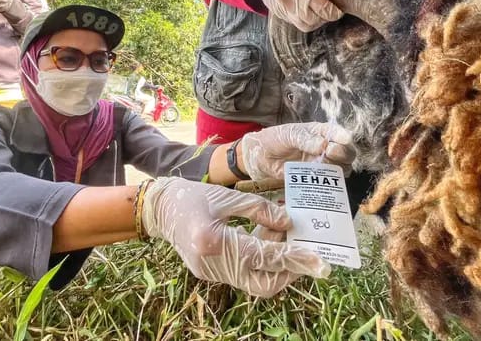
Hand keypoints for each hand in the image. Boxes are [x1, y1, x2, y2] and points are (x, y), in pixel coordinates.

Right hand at [142, 177, 329, 296]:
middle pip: (262, 283)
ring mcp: (211, 273)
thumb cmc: (192, 197)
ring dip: (275, 264)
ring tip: (286, 234)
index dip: (295, 258)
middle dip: (289, 272)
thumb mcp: (228, 197)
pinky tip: (268, 237)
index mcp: (214, 241)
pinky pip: (243, 273)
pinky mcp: (211, 272)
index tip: (320, 262)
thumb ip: (260, 210)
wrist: (160, 209)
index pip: (264, 256)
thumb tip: (289, 221)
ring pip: (255, 282)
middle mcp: (213, 264)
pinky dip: (260, 260)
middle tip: (307, 252)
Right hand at [240, 0, 356, 31]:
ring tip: (320, 13)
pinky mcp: (277, 12)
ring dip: (315, 22)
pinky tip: (308, 11)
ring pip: (304, 25)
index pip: (321, 6)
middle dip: (325, 18)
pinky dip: (303, 20)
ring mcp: (281, 6)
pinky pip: (294, 23)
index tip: (339, 10)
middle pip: (313, 19)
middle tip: (331, 11)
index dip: (333, 12)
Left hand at [240, 122, 353, 179]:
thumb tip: (323, 145)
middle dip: (344, 153)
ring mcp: (322, 164)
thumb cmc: (276, 139)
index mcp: (321, 133)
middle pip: (347, 153)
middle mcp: (326, 148)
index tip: (343, 140)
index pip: (338, 134)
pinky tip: (323, 181)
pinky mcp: (316, 179)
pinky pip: (329, 183)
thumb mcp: (289, 135)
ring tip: (324, 165)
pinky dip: (330, 183)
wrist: (261, 156)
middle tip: (330, 152)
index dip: (343, 137)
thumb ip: (305, 140)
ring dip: (338, 168)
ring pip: (342, 168)